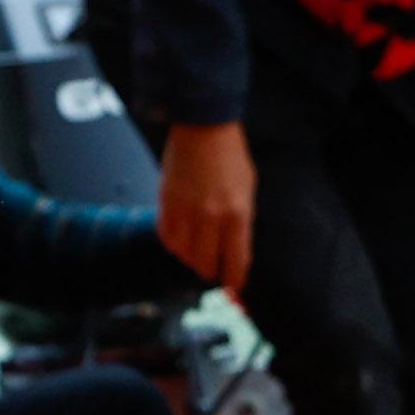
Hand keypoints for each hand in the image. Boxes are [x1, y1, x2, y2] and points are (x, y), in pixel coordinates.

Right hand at [160, 121, 255, 295]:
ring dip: (189, 259)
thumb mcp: (248, 190)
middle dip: (210, 272)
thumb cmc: (230, 156)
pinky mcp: (167, 201)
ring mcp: (187, 210)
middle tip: (211, 272)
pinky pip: (167, 236)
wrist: (203, 126)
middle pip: (206, 262)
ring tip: (195, 255)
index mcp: (238, 214)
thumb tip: (235, 251)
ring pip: (184, 253)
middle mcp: (212, 216)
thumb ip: (241, 221)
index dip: (234, 279)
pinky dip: (173, 244)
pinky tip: (180, 241)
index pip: (236, 260)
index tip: (233, 288)